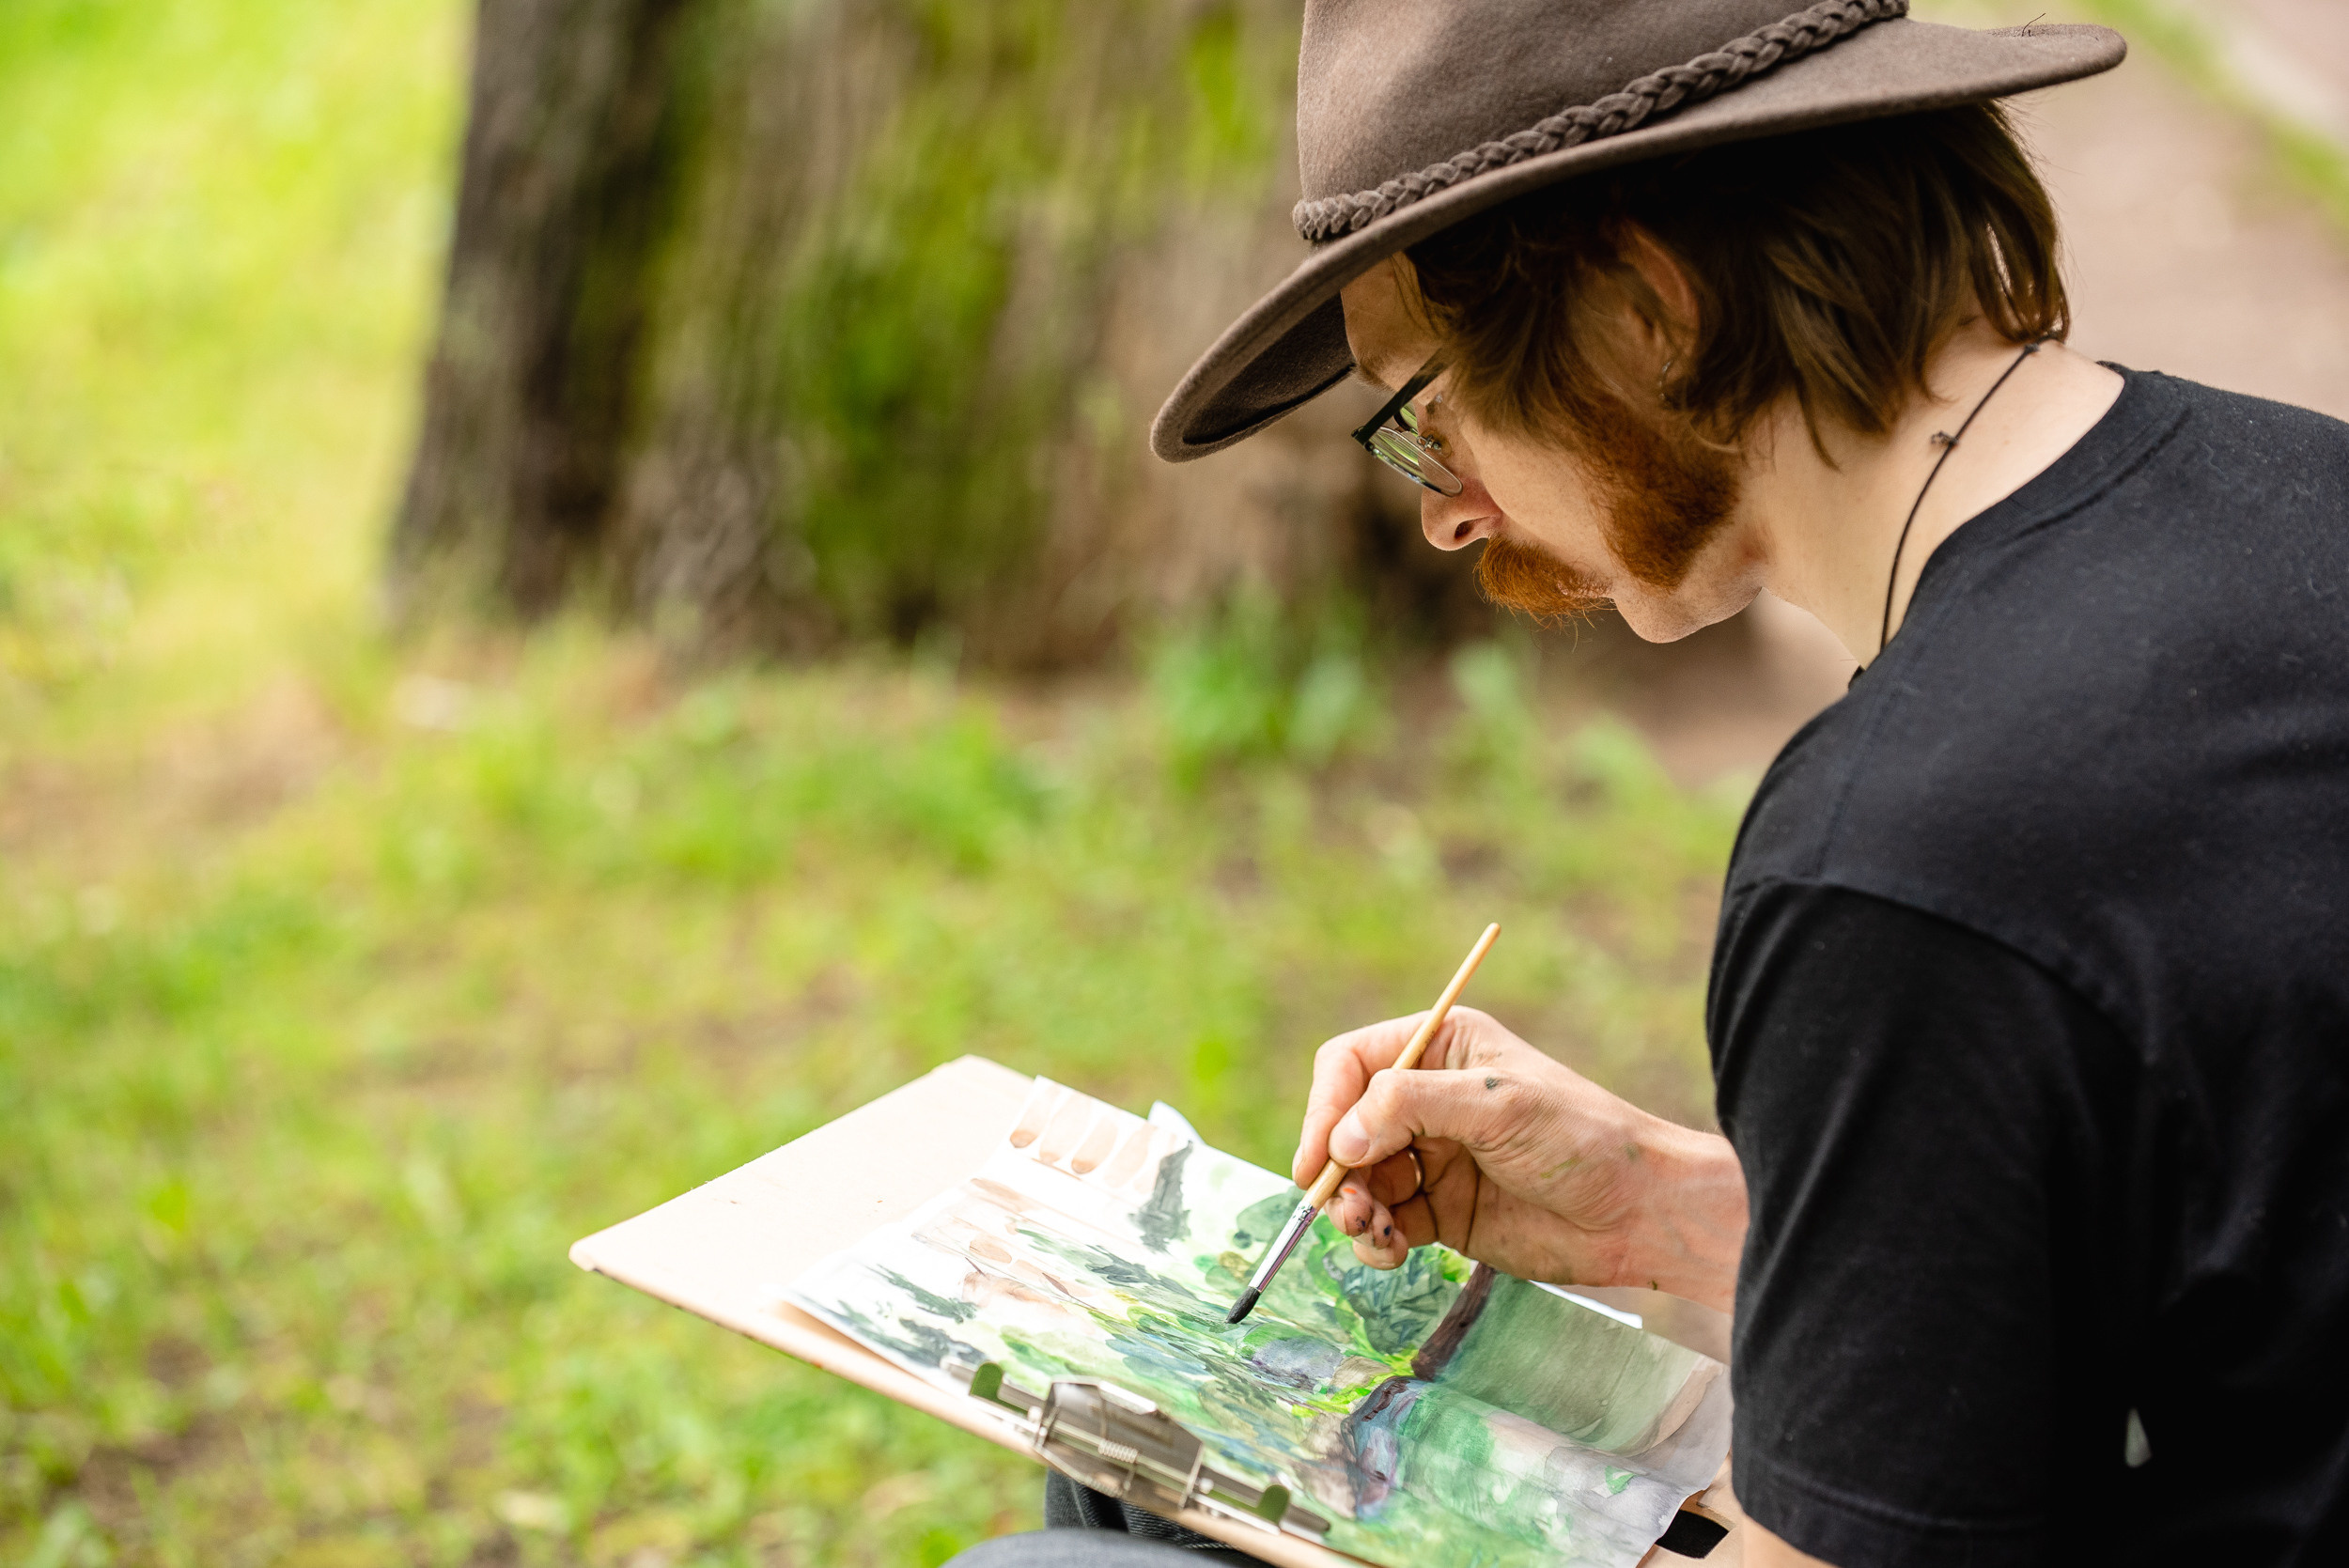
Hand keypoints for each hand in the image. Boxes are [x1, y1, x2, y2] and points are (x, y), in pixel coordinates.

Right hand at [1291, 1007, 1746, 1309]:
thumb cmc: (1580, 1138)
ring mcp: (1430, 1156)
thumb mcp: (1497, 1106)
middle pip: (1342, 1127)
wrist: (1639, 1213)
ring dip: (1352, 1209)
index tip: (1318, 1161)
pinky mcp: (1439, 1211)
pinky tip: (1394, 1252)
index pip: (1351, 1065)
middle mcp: (1426, 1098)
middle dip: (1335, 1170)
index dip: (1324, 1108)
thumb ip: (1412, 1108)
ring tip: (1375, 1235)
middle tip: (1349, 1210)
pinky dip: (1375, 1239)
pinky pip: (1382, 1222)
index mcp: (1440, 1047)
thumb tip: (1340, 1139)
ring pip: (1355, 1180)